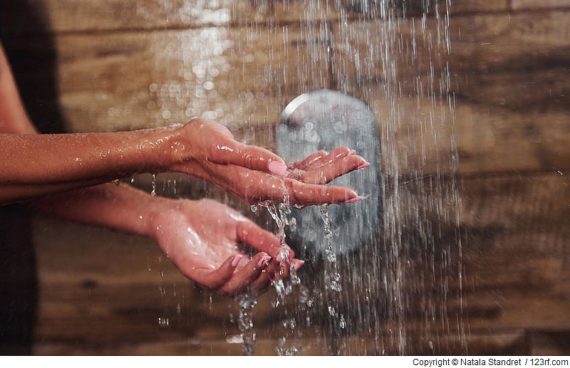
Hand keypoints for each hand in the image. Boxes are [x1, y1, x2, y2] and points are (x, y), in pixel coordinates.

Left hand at [149, 198, 301, 294]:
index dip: (281, 271)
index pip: (264, 275)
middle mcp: (227, 275)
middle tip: (282, 261)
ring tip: (264, 258)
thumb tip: (288, 251)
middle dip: (270, 275)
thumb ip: (261, 238)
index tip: (297, 262)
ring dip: (252, 275)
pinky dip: (227, 272)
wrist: (174, 211)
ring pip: (235, 288)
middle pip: (253, 287)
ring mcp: (210, 275)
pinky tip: (238, 257)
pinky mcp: (193, 272)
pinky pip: (213, 280)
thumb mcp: (241, 226)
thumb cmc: (205, 217)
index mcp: (240, 265)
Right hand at [171, 119, 368, 204]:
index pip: (300, 194)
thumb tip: (282, 167)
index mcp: (258, 186)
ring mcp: (264, 182)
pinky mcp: (262, 172)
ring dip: (327, 166)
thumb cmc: (199, 144)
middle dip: (337, 173)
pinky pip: (292, 171)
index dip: (328, 194)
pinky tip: (323, 154)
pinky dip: (310, 162)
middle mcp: (265, 188)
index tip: (354, 193)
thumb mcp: (223, 147)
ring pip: (303, 177)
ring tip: (351, 153)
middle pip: (309, 185)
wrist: (182, 147)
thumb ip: (252, 158)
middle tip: (363, 160)